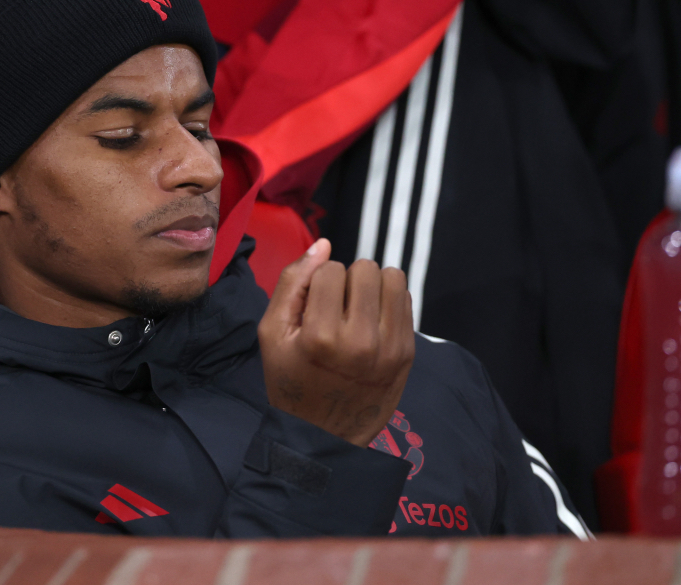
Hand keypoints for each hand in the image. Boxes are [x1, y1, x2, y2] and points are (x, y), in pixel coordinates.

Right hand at [259, 239, 414, 447]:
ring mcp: (390, 349)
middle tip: (337, 310)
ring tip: (358, 311)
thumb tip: (324, 244)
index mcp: (322, 336)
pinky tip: (372, 325)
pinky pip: (406, 300)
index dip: (319, 283)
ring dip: (373, 287)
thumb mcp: (272, 333)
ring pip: (392, 278)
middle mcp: (361, 341)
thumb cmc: (291, 380)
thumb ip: (292, 282)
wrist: (322, 436)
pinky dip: (388, 304)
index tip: (314, 309)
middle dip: (348, 281)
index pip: (331, 270)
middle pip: (365, 268)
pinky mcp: (408, 353)